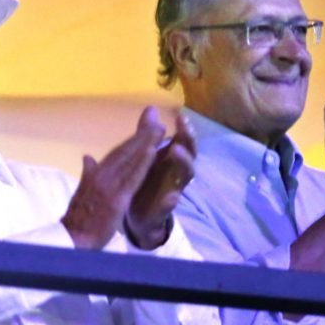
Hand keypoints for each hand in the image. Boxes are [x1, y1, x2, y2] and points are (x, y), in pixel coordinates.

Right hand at [61, 107, 164, 249]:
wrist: (72, 238)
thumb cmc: (78, 218)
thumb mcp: (83, 192)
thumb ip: (88, 173)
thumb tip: (87, 156)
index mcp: (95, 173)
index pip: (117, 153)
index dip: (132, 139)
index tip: (146, 127)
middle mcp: (101, 175)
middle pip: (125, 151)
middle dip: (142, 135)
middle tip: (157, 119)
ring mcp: (108, 186)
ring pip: (130, 161)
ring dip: (145, 143)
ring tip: (159, 129)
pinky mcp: (115, 199)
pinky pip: (131, 179)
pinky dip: (141, 164)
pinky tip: (152, 152)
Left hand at [126, 111, 196, 249]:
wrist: (135, 215)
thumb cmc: (145, 181)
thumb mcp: (145, 156)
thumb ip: (148, 134)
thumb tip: (151, 109)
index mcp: (171, 160)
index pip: (183, 141)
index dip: (185, 129)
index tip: (181, 116)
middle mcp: (176, 173)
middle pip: (190, 155)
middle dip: (189, 142)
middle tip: (184, 129)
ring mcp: (172, 191)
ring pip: (185, 177)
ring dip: (183, 163)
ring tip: (176, 151)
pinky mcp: (161, 210)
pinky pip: (168, 206)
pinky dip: (170, 202)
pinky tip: (172, 197)